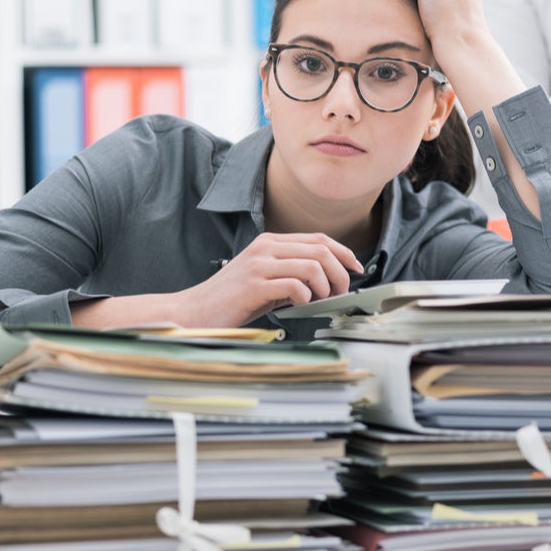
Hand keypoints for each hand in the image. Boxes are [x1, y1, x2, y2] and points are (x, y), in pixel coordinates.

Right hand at [183, 233, 362, 325]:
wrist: (194, 311)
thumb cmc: (232, 300)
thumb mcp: (266, 279)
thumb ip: (293, 274)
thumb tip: (330, 281)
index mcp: (270, 242)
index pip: (318, 238)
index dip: (343, 252)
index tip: (355, 268)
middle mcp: (266, 248)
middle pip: (321, 249)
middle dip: (340, 272)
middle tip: (339, 293)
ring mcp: (259, 264)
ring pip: (313, 265)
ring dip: (325, 287)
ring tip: (320, 301)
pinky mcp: (254, 285)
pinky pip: (295, 285)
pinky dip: (306, 297)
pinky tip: (299, 305)